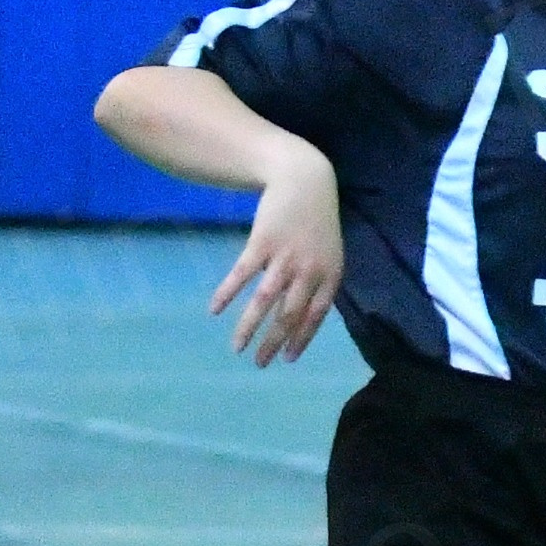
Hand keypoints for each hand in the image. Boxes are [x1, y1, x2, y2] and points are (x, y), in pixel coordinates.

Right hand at [209, 150, 342, 365]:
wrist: (305, 181)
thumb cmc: (316, 221)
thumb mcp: (327, 253)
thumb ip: (317, 282)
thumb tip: (303, 314)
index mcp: (329, 275)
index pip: (315, 317)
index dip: (301, 339)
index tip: (287, 360)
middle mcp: (309, 271)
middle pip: (289, 315)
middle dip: (273, 343)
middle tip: (259, 364)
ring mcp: (285, 257)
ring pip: (264, 302)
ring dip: (248, 327)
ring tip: (237, 348)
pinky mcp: (262, 243)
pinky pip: (242, 275)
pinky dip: (228, 293)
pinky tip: (215, 310)